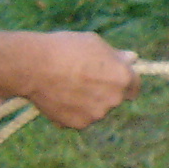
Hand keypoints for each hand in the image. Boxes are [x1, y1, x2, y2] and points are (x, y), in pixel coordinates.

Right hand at [25, 35, 140, 128]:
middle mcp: (114, 99)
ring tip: (67, 86)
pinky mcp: (78, 124)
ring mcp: (96, 114)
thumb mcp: (94, 43)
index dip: (125, 81)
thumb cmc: (64, 49)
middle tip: (83, 79)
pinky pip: (80, 118)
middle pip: (115, 98)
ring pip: (97, 109)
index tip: (114, 79)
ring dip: (88, 102)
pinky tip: (59, 96)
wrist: (33, 66)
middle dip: (105, 91)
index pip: (135, 86)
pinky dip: (72, 111)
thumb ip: (115, 55)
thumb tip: (132, 59)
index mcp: (123, 77)